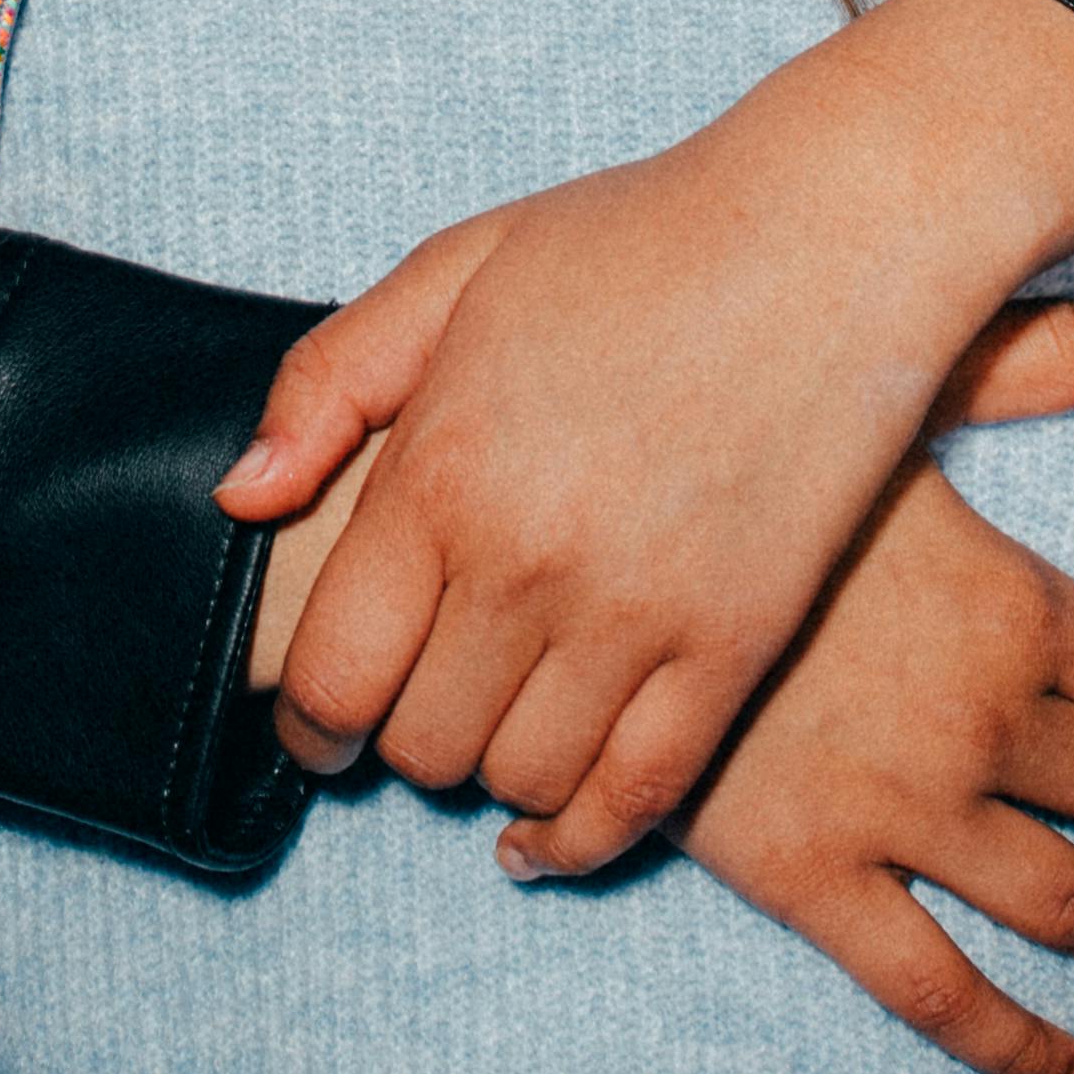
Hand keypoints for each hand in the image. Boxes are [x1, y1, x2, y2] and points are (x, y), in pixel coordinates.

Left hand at [220, 0, 1073, 860]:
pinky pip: (637, 798)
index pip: (330, 678)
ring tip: (499, 722)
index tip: (320, 718)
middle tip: (424, 697)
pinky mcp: (735, 646)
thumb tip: (241, 500)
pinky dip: (580, 836)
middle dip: (401, 736)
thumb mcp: (452, 271)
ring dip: (493, 771)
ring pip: (519, 780)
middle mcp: (527, 562)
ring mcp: (637, 615)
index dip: (307, 720)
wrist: (831, 238)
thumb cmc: (633, 242)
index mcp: (439, 474)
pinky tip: (550, 830)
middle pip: (420, 745)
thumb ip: (326, 384)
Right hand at [647, 376, 1073, 1073]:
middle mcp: (983, 721)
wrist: (581, 541)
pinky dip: (1021, 1044)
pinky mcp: (811, 876)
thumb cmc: (750, 437)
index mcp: (1018, 608)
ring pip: (1073, 904)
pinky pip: (940, 990)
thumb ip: (1061, 363)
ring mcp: (901, 810)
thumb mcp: (909, 376)